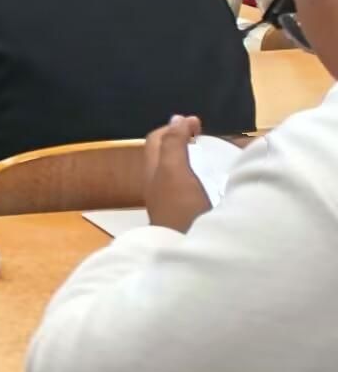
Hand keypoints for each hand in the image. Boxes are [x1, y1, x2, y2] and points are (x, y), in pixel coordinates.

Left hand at [144, 115, 211, 233]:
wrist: (187, 252)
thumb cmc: (179, 210)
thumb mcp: (174, 172)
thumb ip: (174, 145)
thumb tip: (177, 119)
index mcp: (154, 173)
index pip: (157, 140)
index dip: (175, 127)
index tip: (197, 122)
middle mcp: (158, 186)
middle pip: (165, 155)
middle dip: (182, 141)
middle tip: (204, 136)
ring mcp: (171, 203)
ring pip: (177, 172)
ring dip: (191, 159)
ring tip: (212, 156)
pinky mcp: (186, 218)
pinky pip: (189, 189)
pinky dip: (200, 178)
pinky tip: (216, 184)